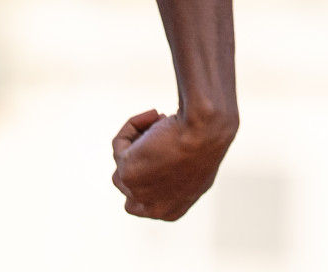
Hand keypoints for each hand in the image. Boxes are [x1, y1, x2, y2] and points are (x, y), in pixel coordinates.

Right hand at [111, 108, 236, 219]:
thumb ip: (175, 176)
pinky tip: (155, 115)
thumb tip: (157, 165)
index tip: (161, 148)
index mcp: (172, 211)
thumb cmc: (208, 142)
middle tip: (158, 134)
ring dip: (137, 141)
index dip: (152, 172)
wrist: (207, 130)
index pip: (148, 199)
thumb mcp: (196, 167)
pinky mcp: (127, 174)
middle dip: (140, 158)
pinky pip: (119, 145)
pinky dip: (133, 126)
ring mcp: (138, 194)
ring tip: (160, 122)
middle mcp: (154, 209)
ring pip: (122, 166)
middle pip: (131, 185)